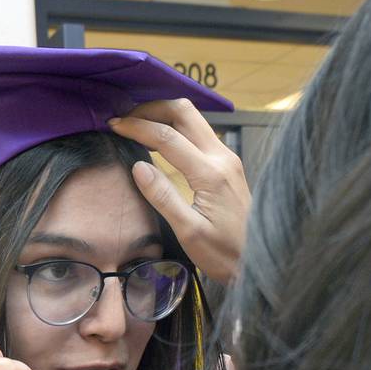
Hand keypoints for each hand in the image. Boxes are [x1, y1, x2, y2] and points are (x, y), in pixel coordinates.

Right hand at [109, 98, 250, 282]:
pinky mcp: (227, 164)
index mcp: (210, 173)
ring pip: (193, 119)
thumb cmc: (222, 253)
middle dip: (151, 109)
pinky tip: (160, 140)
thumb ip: (163, 197)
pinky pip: (199, 134)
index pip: (167, 137)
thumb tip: (137, 167)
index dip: (137, 127)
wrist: (256, 260)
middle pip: (184, 112)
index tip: (114, 126)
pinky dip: (176, 128)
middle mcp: (222, 157)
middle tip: (125, 118)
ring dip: (164, 116)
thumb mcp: (189, 232)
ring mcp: (227, 158)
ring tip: (137, 124)